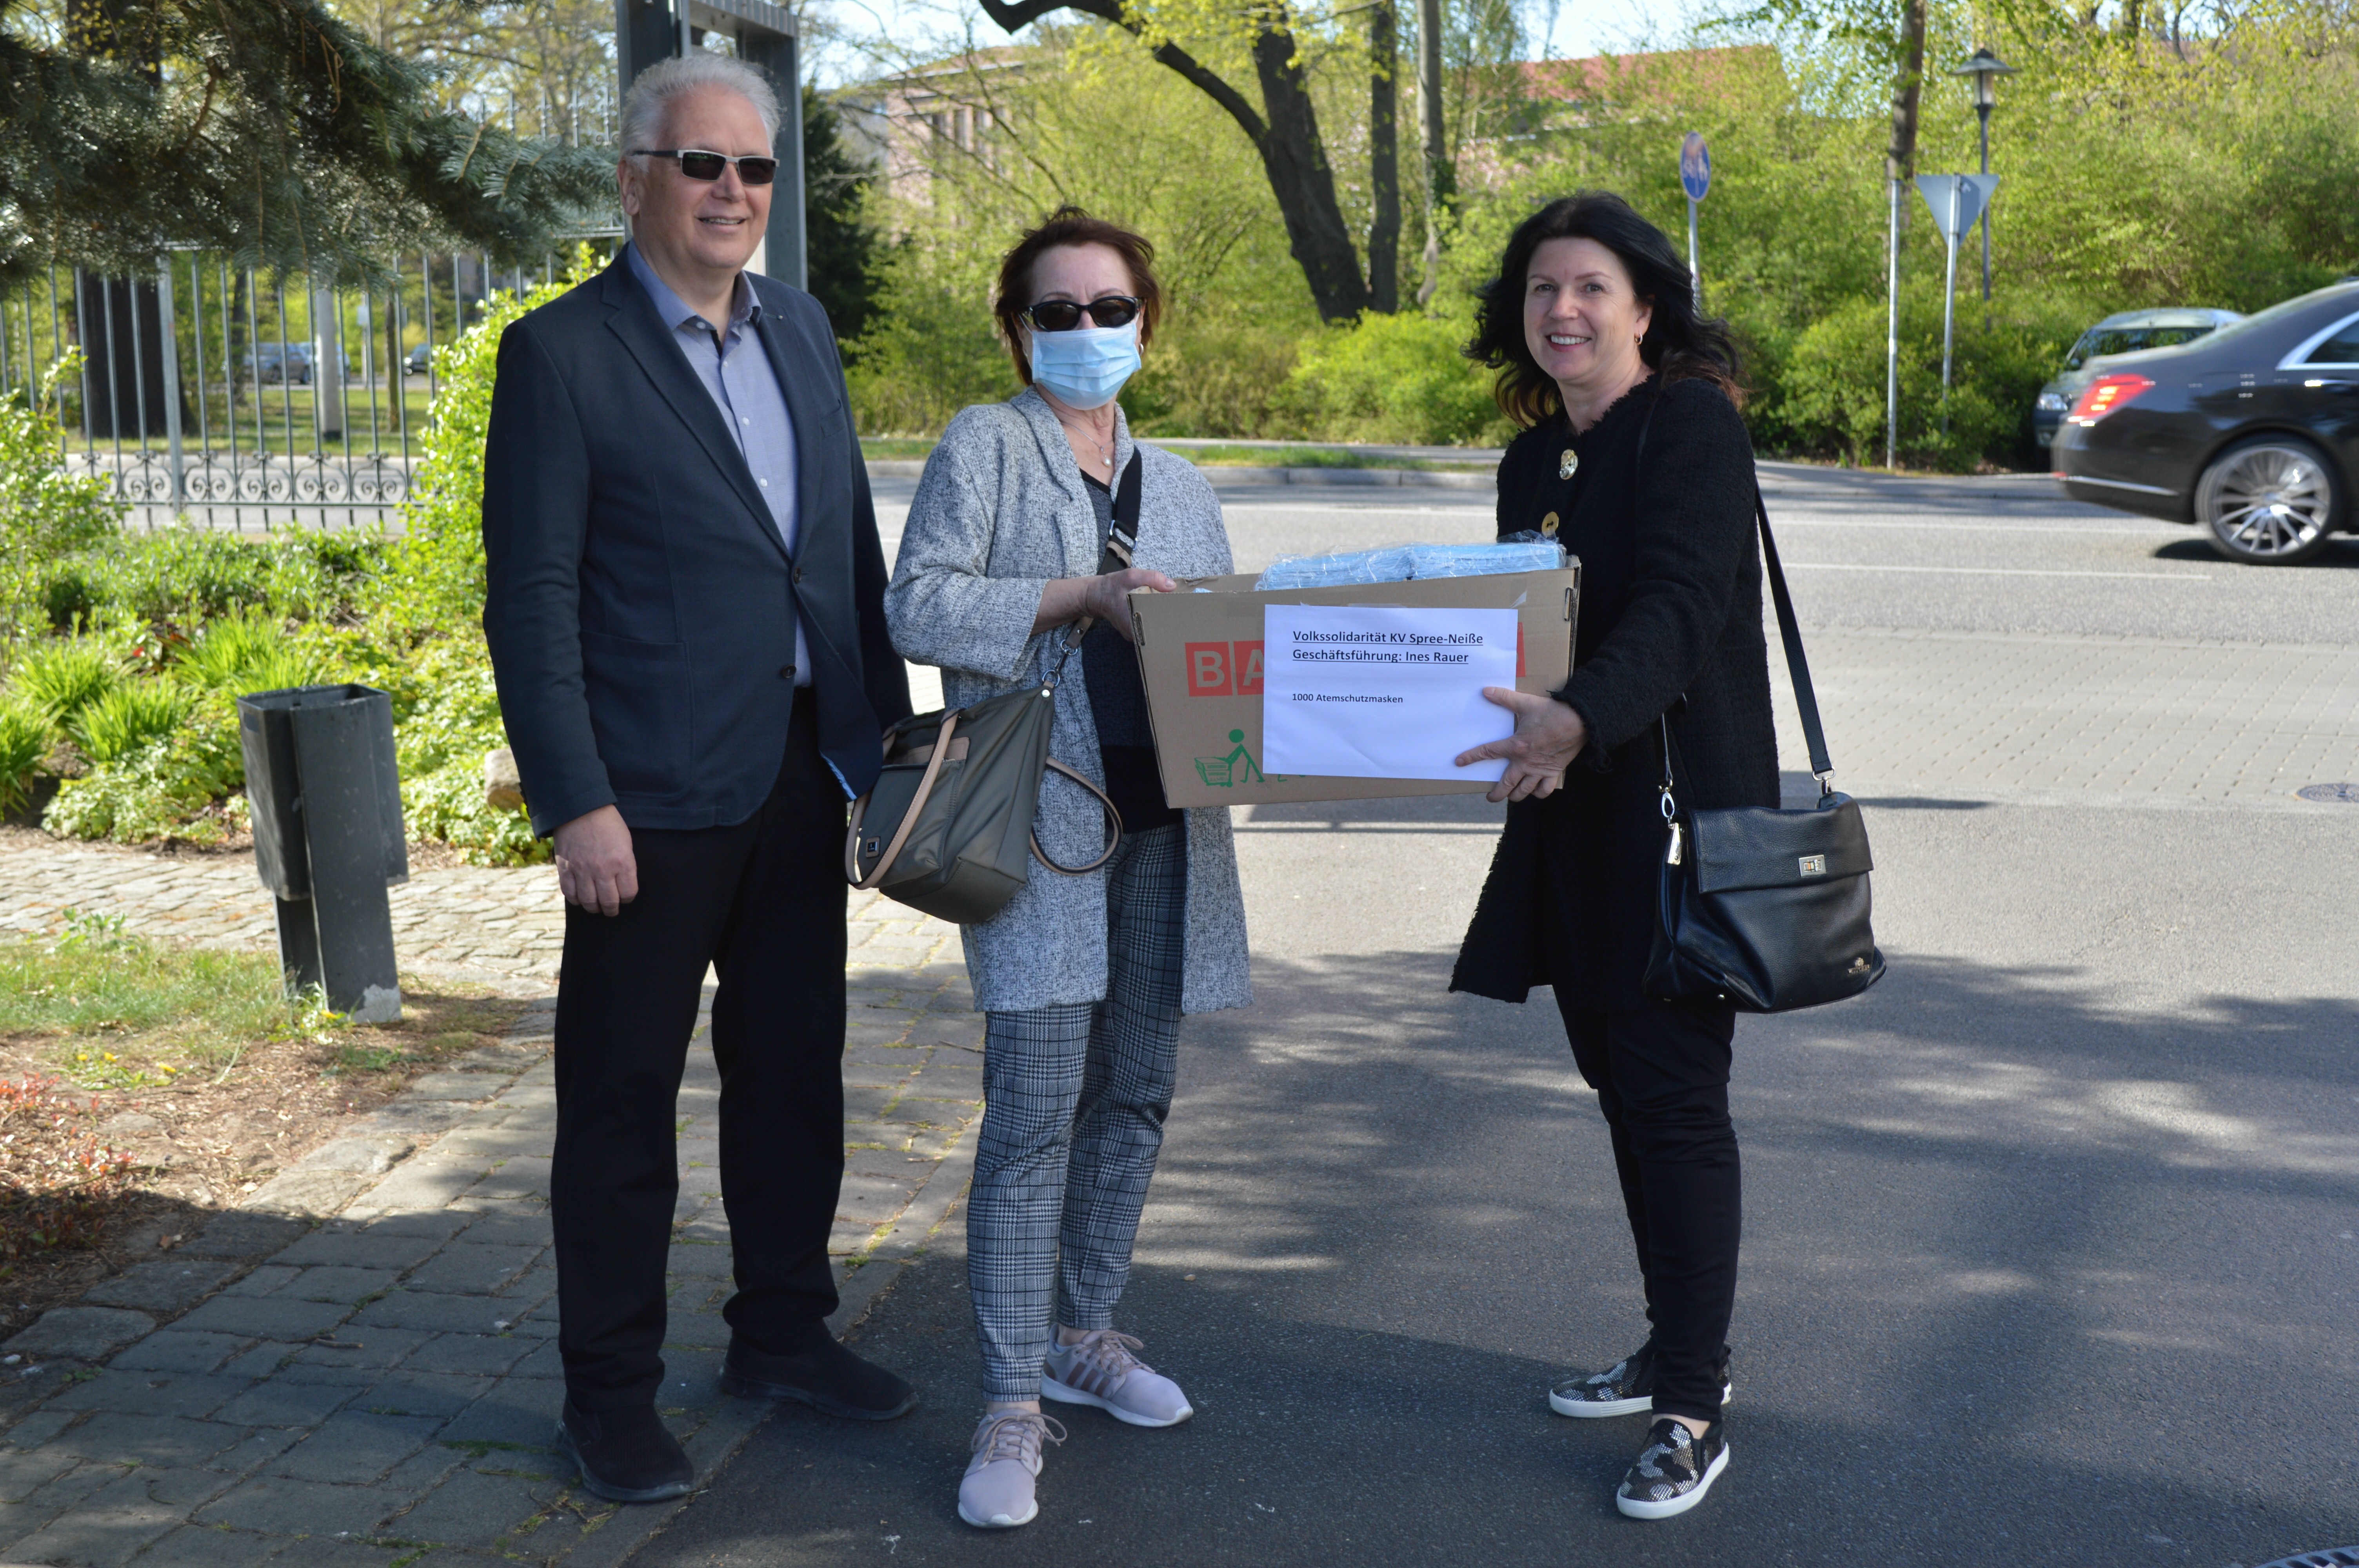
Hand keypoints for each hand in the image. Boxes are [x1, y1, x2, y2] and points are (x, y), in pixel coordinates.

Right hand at [554, 804, 636, 915]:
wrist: (580, 809)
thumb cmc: (607, 824)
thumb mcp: (626, 842)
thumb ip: (625, 865)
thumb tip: (623, 885)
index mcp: (622, 862)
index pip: (628, 893)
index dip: (628, 898)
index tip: (625, 897)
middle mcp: (602, 870)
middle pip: (609, 902)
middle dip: (612, 909)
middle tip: (611, 909)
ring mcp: (582, 870)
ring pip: (589, 902)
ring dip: (594, 908)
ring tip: (596, 906)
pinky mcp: (565, 869)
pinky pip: (570, 894)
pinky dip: (576, 900)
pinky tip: (580, 898)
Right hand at [1032, 566, 1178, 638]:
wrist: (1096, 595)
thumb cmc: (1112, 586)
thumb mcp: (1131, 576)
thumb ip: (1151, 578)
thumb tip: (1171, 586)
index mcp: (1133, 624)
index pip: (1158, 630)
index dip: (1171, 625)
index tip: (1182, 618)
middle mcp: (1134, 635)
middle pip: (1158, 633)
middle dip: (1170, 624)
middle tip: (1184, 615)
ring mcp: (1134, 636)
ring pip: (1153, 632)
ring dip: (1163, 622)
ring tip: (1176, 614)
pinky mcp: (1134, 632)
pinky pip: (1148, 628)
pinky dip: (1155, 620)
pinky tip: (1163, 613)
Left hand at [1455, 688, 1587, 803]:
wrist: (1580, 721)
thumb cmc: (1552, 712)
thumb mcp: (1526, 703)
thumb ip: (1505, 698)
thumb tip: (1486, 691)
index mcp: (1516, 746)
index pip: (1488, 752)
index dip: (1472, 757)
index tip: (1460, 763)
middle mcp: (1526, 762)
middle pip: (1506, 784)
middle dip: (1496, 794)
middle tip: (1490, 796)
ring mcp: (1540, 769)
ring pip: (1524, 791)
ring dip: (1515, 795)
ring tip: (1510, 795)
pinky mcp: (1554, 772)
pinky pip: (1545, 789)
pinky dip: (1539, 793)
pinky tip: (1534, 791)